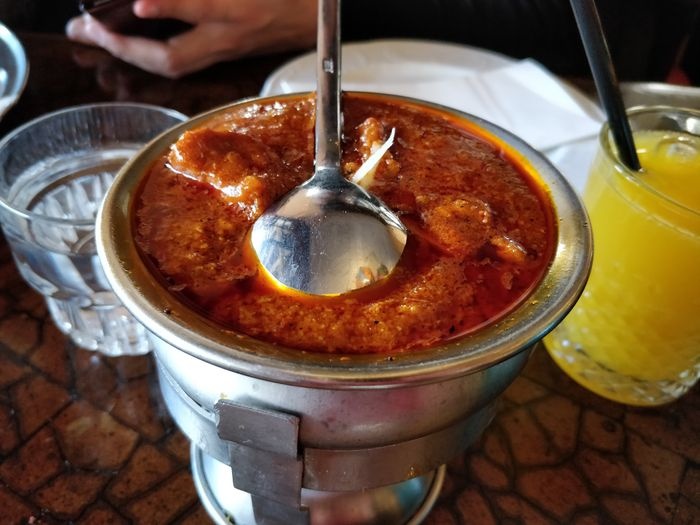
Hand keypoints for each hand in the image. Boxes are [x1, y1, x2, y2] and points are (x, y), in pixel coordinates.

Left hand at [66, 0, 316, 77]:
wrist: (316, 15)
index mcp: (242, 8)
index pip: (202, 6)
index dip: (169, 6)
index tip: (139, 5)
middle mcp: (231, 35)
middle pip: (175, 57)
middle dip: (126, 47)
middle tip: (86, 28)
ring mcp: (226, 48)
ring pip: (174, 65)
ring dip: (130, 54)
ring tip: (95, 35)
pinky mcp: (225, 53)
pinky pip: (181, 60)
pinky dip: (148, 52)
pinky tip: (127, 41)